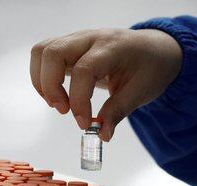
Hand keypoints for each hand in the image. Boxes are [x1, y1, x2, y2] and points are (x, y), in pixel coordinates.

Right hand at [30, 28, 181, 140]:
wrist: (154, 49)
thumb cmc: (150, 67)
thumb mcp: (141, 92)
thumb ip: (118, 112)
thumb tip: (102, 135)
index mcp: (113, 48)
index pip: (84, 70)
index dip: (78, 100)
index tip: (84, 124)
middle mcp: (91, 38)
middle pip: (53, 53)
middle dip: (50, 87)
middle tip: (64, 111)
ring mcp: (77, 39)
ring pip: (42, 51)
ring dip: (42, 81)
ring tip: (58, 103)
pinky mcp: (70, 46)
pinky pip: (45, 55)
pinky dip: (43, 76)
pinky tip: (57, 95)